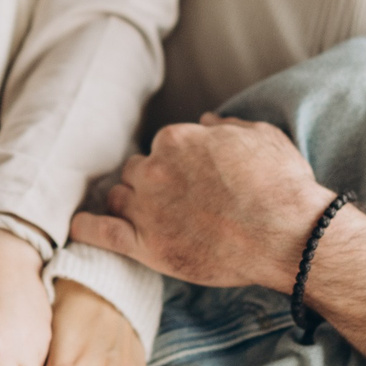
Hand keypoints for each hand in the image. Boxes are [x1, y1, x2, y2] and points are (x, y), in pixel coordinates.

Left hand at [70, 115, 329, 291]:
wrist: (287, 234)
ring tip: (145, 216)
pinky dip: (86, 228)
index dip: (177, 162)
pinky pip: (100, 232)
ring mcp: (146, 208)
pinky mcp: (145, 245)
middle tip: (176, 200)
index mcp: (176, 139)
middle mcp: (154, 169)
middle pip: (136, 171)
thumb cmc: (281, 185)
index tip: (192, 177)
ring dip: (129, 202)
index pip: (162, 145)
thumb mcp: (260, 137)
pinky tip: (79, 227)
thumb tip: (205, 121)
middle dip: (152, 182)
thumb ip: (226, 127)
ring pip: (119, 197)